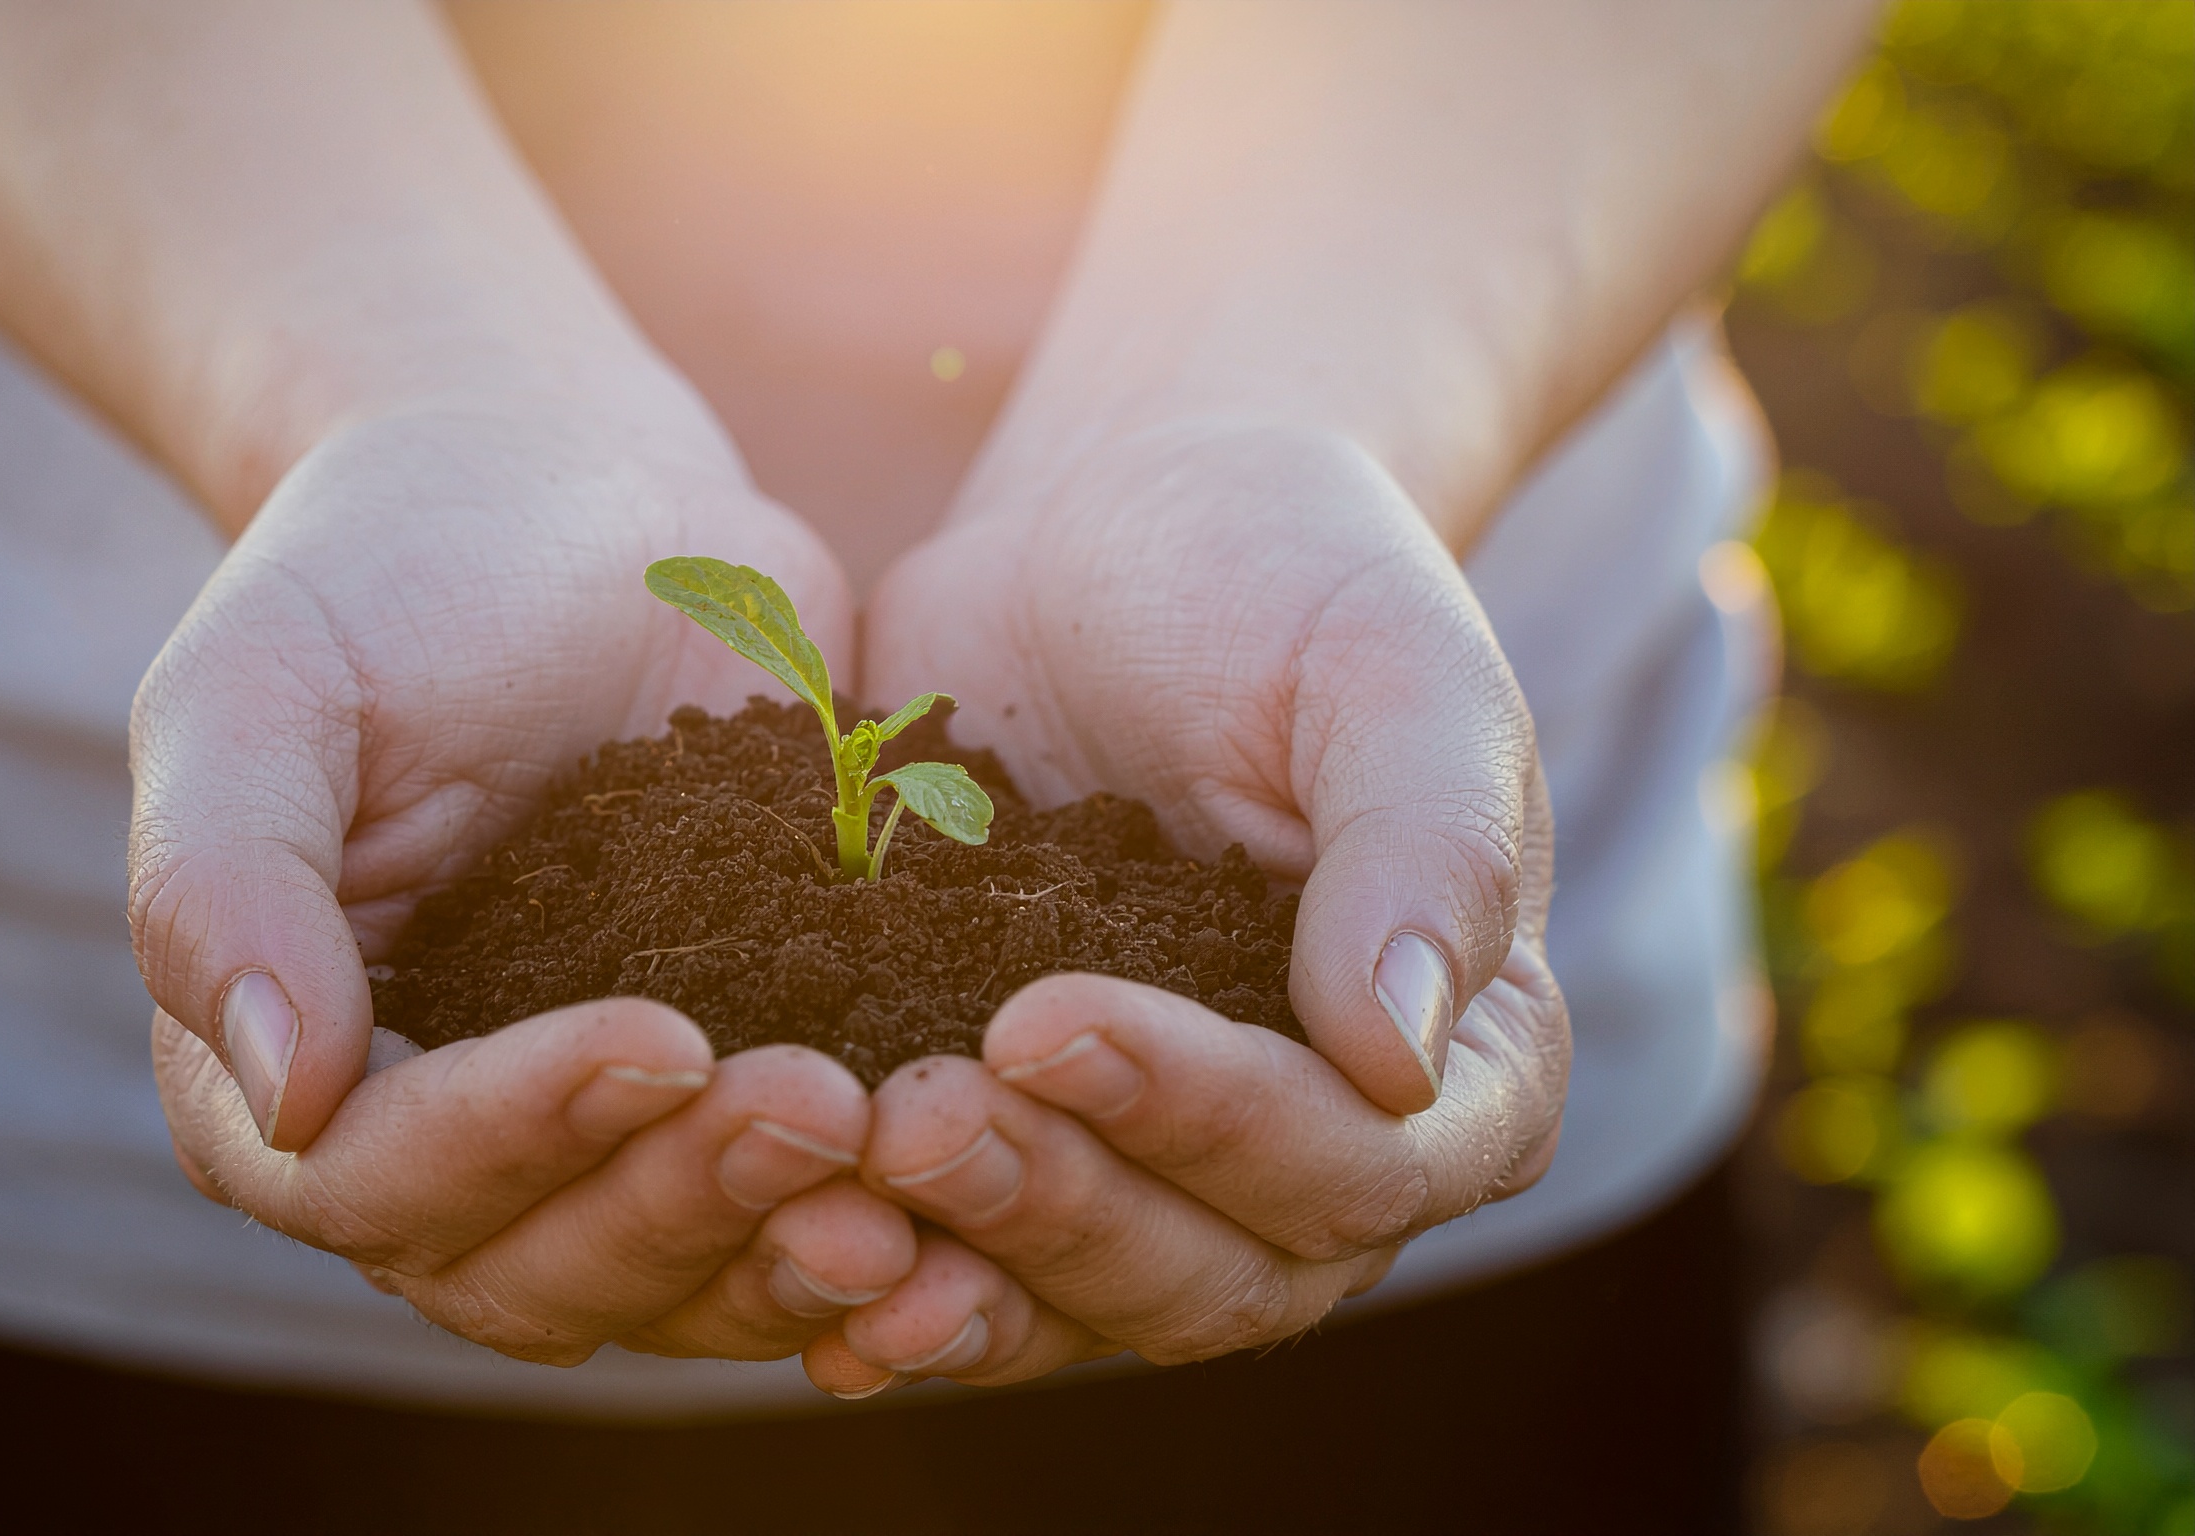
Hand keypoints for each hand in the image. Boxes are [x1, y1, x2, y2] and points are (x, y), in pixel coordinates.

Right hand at [130, 409, 909, 1363]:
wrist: (560, 495)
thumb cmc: (385, 570)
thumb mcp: (264, 684)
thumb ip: (224, 878)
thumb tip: (277, 1092)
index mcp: (291, 1068)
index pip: (381, 1176)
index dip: (517, 1134)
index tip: (663, 1033)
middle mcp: (437, 1145)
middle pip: (535, 1270)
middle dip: (680, 1203)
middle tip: (823, 1108)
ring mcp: (597, 1140)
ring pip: (675, 1279)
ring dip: (785, 1251)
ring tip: (911, 1183)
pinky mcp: (737, 1098)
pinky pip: (793, 1217)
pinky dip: (878, 1226)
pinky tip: (980, 1184)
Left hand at [811, 425, 1569, 1388]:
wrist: (1124, 534)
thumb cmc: (1291, 578)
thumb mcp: (1389, 670)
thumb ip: (1425, 848)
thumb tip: (1399, 1062)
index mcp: (1466, 1066)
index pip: (1355, 1164)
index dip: (1206, 1121)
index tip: (1047, 1019)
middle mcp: (1327, 1158)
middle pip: (1210, 1277)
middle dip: (1054, 1211)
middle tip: (908, 1121)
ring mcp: (1165, 1173)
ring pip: (1078, 1299)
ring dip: (954, 1274)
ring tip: (824, 1208)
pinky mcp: (1027, 1147)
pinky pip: (965, 1259)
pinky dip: (879, 1273)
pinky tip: (775, 1255)